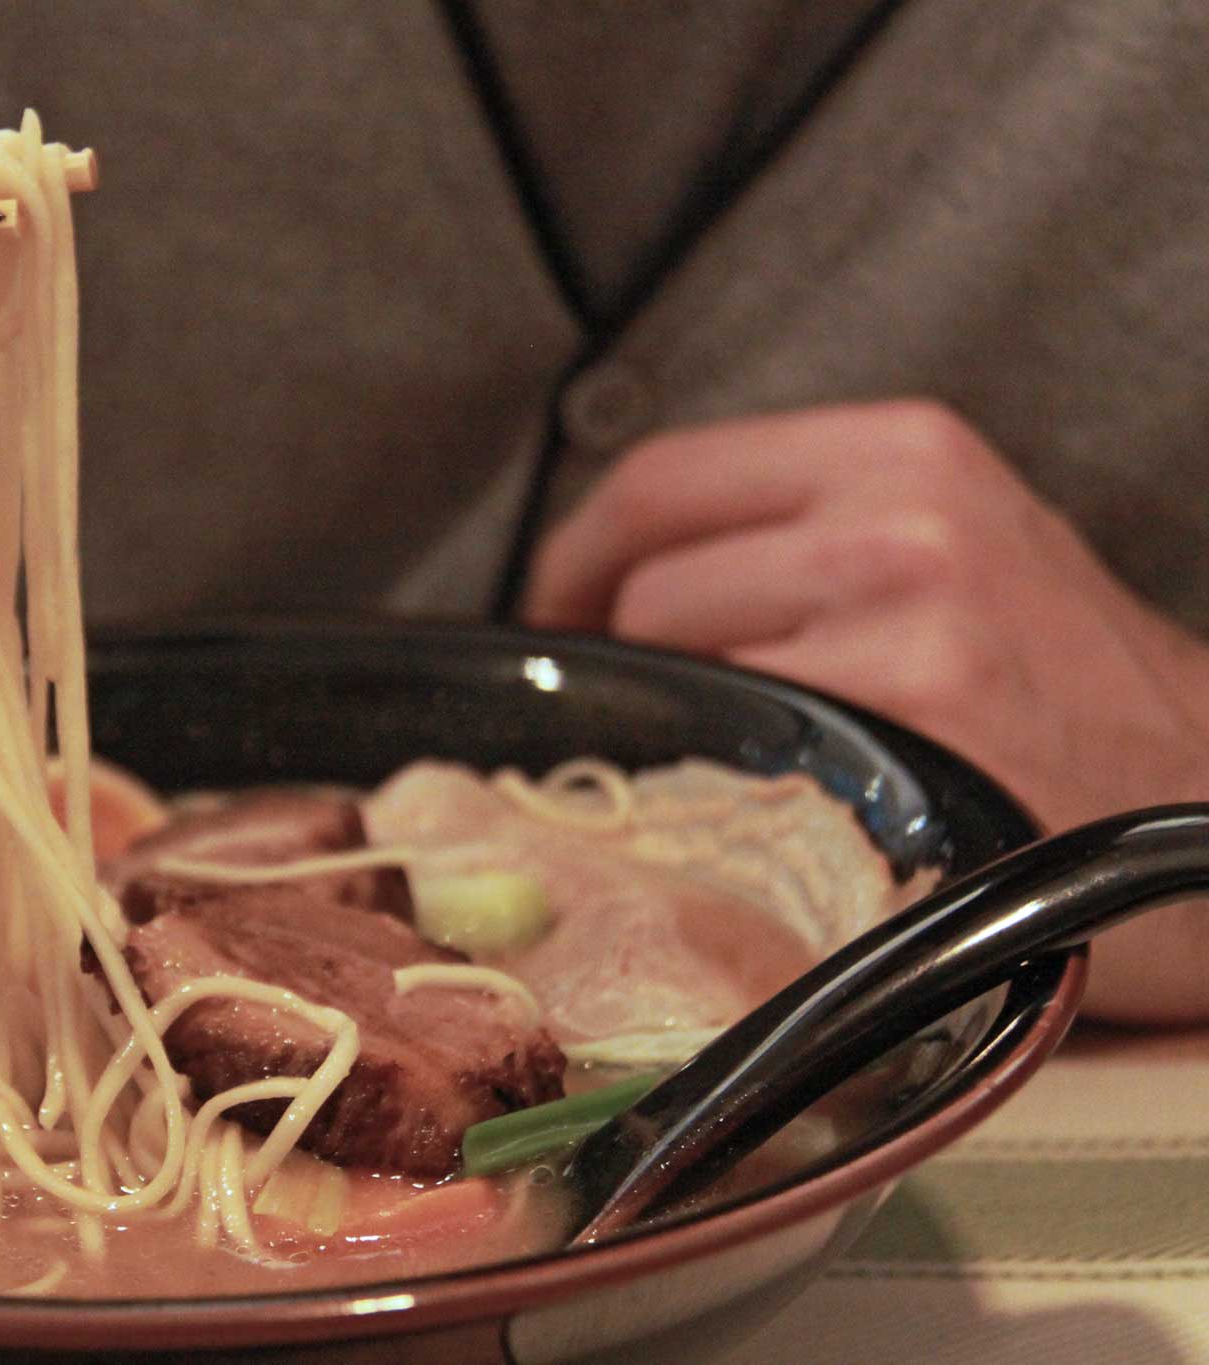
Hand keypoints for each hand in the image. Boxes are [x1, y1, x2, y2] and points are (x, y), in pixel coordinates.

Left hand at [525, 399, 1208, 1022]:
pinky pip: (736, 751)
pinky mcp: (912, 728)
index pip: (661, 477)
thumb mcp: (953, 546)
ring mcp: (908, 623)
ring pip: (680, 667)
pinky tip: (761, 807)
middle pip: (651, 580)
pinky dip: (718, 784)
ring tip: (721, 758)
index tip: (563, 612)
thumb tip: (621, 579)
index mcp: (902, 451)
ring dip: (671, 724)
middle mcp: (903, 518)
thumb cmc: (1070, 687)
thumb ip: (800, 533)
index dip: (579, 557)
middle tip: (634, 710)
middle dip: (619, 656)